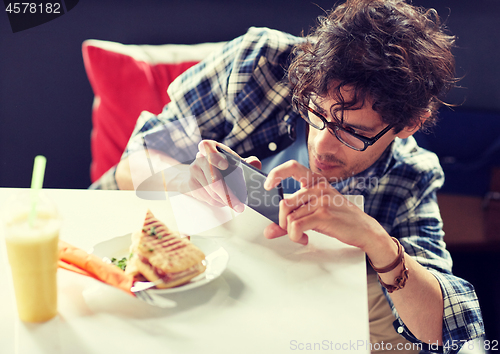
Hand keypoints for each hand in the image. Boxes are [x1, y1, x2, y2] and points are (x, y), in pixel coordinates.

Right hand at [178, 140, 260, 211]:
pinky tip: (225, 201)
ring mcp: (194, 171)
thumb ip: (246, 162)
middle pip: (213, 179)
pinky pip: (207, 198)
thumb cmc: (221, 166)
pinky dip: (219, 202)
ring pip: (212, 192)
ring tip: (236, 204)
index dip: (216, 157)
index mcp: (210, 147)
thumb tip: (254, 162)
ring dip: (226, 201)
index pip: (208, 147)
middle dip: (229, 195)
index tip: (225, 165)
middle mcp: (200, 157)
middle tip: (240, 206)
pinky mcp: (191, 184)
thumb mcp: (234, 161)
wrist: (202, 172)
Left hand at [263, 160, 386, 248]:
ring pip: (290, 218)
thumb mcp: (315, 213)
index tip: (267, 185)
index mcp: (316, 182)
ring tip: (300, 235)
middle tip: (290, 229)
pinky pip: (296, 226)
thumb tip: (269, 231)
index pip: (292, 167)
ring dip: (291, 232)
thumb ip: (291, 220)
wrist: (364, 229)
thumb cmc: (340, 218)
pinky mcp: (324, 214)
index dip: (276, 173)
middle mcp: (319, 187)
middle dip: (282, 221)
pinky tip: (304, 238)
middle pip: (285, 203)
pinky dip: (295, 236)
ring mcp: (322, 200)